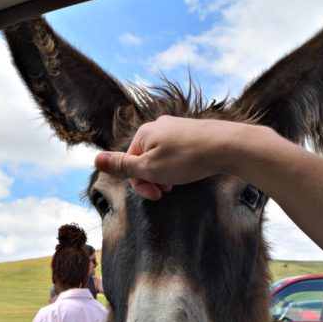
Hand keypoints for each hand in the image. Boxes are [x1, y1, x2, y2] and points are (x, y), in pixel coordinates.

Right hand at [94, 116, 244, 200]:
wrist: (227, 145)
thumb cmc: (187, 158)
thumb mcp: (150, 168)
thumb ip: (122, 166)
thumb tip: (95, 159)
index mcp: (144, 133)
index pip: (130, 163)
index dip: (140, 184)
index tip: (156, 196)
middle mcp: (158, 126)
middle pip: (145, 159)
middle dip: (153, 179)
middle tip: (168, 192)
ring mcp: (176, 127)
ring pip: (161, 156)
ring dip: (165, 174)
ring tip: (179, 183)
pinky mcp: (192, 132)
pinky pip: (177, 152)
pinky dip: (179, 165)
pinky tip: (191, 171)